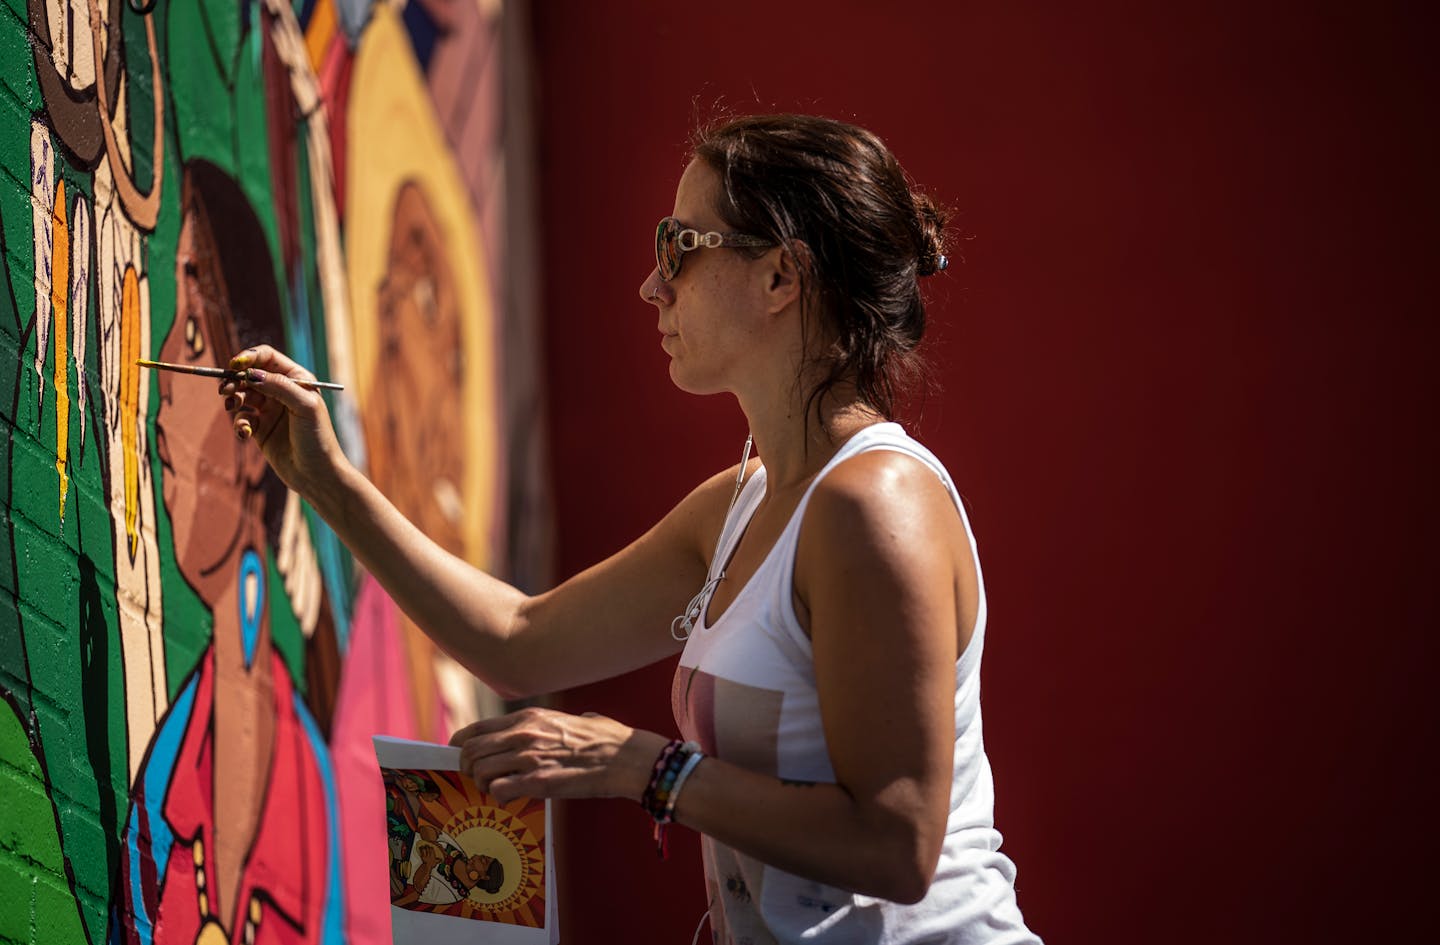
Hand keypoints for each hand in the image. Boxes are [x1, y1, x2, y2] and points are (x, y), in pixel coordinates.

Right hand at [220, 345, 347, 496]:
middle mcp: (282, 391)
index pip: (267, 357)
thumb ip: (279, 386)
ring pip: (242, 395)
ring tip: (232, 407)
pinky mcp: (261, 429)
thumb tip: (250, 373)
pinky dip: (239, 423)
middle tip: (226, 390)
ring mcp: (270, 410)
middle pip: (249, 375)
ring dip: (233, 399)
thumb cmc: (317, 438)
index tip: (235, 365)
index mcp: (297, 379)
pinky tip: (246, 434)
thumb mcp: (304, 406)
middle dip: (235, 380)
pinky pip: (242, 419)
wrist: (317, 475)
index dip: (249, 357)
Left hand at [450, 707, 668, 804]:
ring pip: (480, 772)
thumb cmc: (607, 739)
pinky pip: (499, 790)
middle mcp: (523, 734)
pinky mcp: (539, 782)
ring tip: (499, 789)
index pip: (476, 729)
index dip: (460, 746)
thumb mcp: (572, 718)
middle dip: (468, 769)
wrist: (626, 757)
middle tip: (480, 778)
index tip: (461, 756)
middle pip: (470, 752)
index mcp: (529, 718)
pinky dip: (500, 797)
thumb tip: (561, 725)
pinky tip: (513, 797)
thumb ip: (553, 724)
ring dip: (484, 785)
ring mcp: (530, 758)